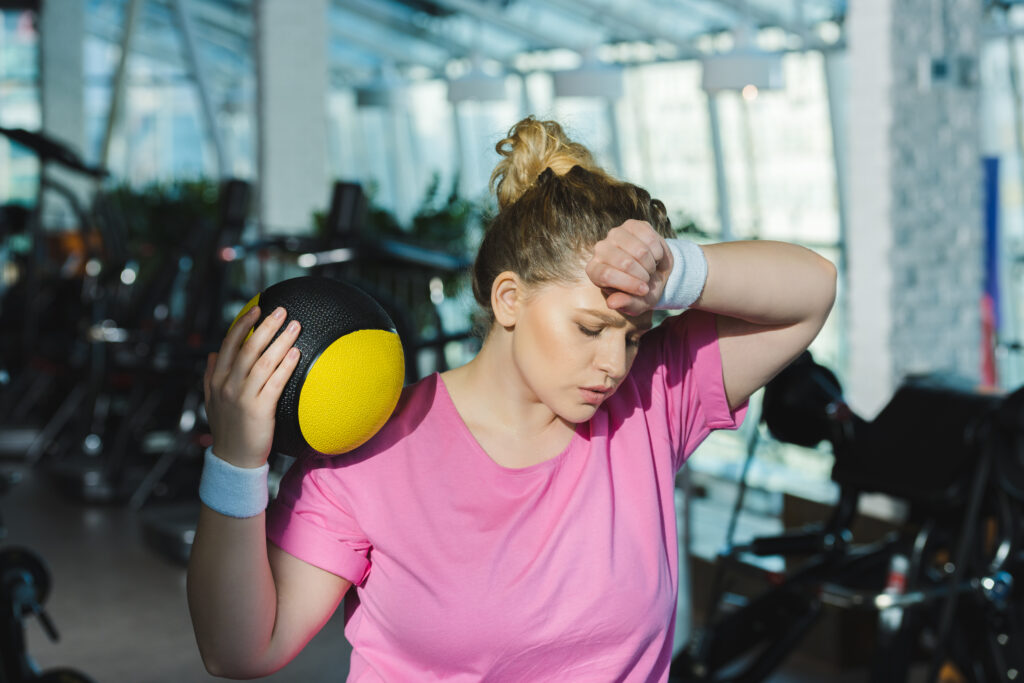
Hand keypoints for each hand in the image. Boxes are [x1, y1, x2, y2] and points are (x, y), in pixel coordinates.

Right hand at [203, 306, 301, 467]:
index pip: (229, 344)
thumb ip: (211, 376)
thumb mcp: (212, 400)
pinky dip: (286, 365)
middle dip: (266, 326)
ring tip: (295, 326)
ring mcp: (243, 397)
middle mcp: (228, 385)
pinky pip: (275, 382)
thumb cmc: (227, 428)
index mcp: (217, 380)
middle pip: (248, 348)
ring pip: (263, 361)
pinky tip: (296, 353)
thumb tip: (213, 354)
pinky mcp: (260, 410)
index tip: (257, 309)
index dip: (243, 325)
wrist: (233, 460)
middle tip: (282, 310)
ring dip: (281, 341)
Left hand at [584, 219, 672, 315]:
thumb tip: (612, 303)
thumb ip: (625, 304)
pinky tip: (654, 256)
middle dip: (643, 275)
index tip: (644, 290)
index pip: (607, 275)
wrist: (656, 272)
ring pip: (639, 250)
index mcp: (595, 271)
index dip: (629, 284)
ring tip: (650, 268)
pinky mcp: (631, 225)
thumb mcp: (636, 304)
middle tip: (647, 279)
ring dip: (651, 264)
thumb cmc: (641, 292)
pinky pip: (650, 238)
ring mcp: (615, 234)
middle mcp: (600, 250)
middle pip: (624, 262)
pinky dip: (658, 251)